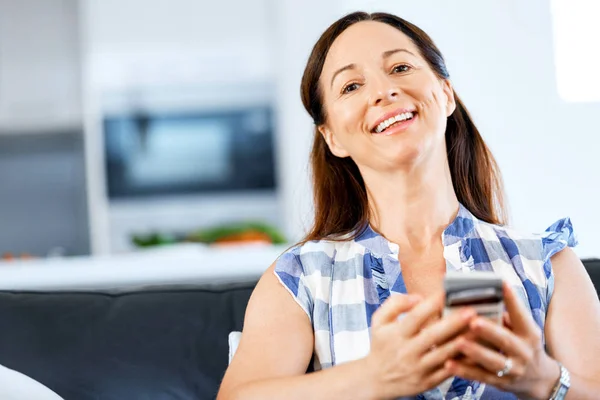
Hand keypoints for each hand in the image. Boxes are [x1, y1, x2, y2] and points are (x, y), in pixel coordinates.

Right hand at [364, 292, 477, 399]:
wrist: (375, 379)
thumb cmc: (381, 346)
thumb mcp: (379, 321)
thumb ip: (395, 304)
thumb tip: (418, 297)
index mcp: (396, 334)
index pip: (415, 317)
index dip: (431, 304)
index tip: (447, 292)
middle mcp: (407, 352)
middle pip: (433, 335)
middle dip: (454, 323)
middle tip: (471, 311)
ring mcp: (418, 368)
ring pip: (444, 354)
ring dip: (463, 342)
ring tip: (479, 330)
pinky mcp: (428, 382)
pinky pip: (448, 371)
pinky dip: (463, 362)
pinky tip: (476, 351)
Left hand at [445, 282, 560, 399]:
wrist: (540, 379)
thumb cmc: (523, 345)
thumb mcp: (523, 331)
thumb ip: (505, 317)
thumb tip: (483, 297)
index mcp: (529, 334)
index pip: (521, 314)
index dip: (512, 299)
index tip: (502, 283)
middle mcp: (523, 352)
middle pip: (506, 340)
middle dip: (489, 331)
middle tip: (473, 321)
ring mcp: (513, 369)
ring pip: (493, 362)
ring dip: (475, 352)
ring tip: (458, 342)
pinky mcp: (501, 383)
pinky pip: (481, 377)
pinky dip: (464, 371)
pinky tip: (449, 364)